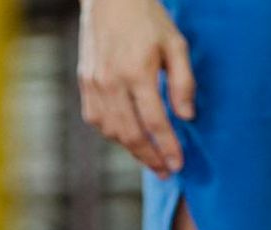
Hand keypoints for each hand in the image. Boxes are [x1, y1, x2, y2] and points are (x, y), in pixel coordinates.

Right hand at [79, 0, 195, 178]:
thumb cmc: (147, 18)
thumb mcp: (175, 44)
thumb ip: (183, 82)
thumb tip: (186, 117)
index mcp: (137, 72)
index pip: (155, 122)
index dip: (168, 147)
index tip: (178, 164)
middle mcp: (112, 82)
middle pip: (131, 134)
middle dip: (149, 158)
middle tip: (165, 171)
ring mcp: (94, 84)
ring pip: (111, 131)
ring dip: (131, 149)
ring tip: (149, 157)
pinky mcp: (84, 82)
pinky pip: (97, 120)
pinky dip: (112, 133)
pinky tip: (127, 136)